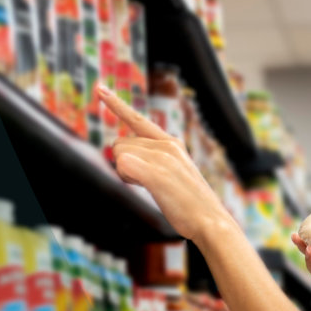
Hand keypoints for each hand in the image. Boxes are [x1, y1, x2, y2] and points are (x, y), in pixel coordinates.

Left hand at [96, 86, 233, 242]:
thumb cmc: (190, 205)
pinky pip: (123, 165)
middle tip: (149, 183)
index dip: (117, 105)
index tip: (99, 88)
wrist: (211, 222)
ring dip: (126, 174)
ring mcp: (162, 157)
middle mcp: (167, 145)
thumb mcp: (173, 175)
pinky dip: (127, 176)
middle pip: (121, 144)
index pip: (138, 120)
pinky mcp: (156, 172)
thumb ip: (151, 162)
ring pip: (119, 154)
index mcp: (172, 143)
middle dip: (124, 163)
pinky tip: (146, 186)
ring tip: (154, 188)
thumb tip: (123, 160)